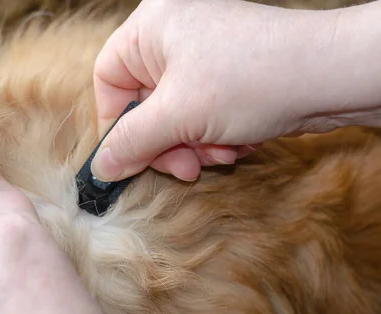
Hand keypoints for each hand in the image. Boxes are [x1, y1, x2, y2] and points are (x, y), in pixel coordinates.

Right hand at [91, 0, 355, 181]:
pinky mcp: (228, 72)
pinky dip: (213, 134)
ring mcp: (203, 52)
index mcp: (151, 26)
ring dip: (191, 144)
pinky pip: (201, 113)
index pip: (108, 79)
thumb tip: (101, 168)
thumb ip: (131, 143)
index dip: (115, 124)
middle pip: (143, 102)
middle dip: (165, 142)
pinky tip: (238, 142)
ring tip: (221, 152)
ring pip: (174, 114)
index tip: (129, 158)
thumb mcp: (179, 116)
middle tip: (183, 168)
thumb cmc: (252, 79)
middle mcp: (174, 33)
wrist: (332, 76)